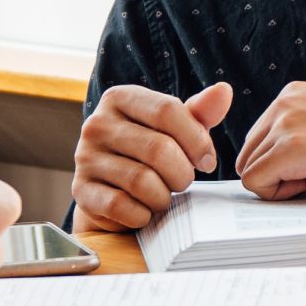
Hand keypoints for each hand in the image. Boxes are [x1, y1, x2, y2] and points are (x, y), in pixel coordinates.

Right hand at [75, 80, 233, 229]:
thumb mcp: (176, 128)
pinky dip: (142, 215)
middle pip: (158, 148)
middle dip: (182, 173)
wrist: (112, 187)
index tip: (208, 161)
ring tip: (165, 196)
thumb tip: (224, 91)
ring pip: (141, 181)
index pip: (168, 110)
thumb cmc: (150, 151)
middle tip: (183, 182)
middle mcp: (96, 123)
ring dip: (164, 196)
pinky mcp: (81, 191)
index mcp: (120, 98)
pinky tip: (145, 211)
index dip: (196, 140)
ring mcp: (84, 157)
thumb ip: (200, 112)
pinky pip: (121, 206)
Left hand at [235, 83, 305, 198]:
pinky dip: (281, 194)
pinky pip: (257, 184)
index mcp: (292, 94)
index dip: (280, 164)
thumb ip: (299, 134)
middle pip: (247, 156)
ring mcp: (286, 123)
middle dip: (275, 174)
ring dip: (281, 184)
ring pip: (249, 171)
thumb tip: (266, 169)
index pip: (256, 141)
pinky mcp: (291, 148)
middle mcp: (284, 102)